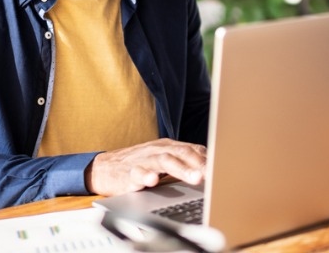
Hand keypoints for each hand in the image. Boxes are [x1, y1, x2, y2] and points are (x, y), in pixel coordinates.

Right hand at [85, 138, 205, 195]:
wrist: (105, 168)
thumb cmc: (140, 165)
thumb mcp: (163, 160)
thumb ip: (184, 162)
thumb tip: (210, 169)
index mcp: (168, 147)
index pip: (193, 150)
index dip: (208, 159)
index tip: (223, 169)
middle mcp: (157, 151)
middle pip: (182, 153)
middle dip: (199, 163)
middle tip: (213, 174)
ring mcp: (143, 161)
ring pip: (164, 161)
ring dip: (181, 169)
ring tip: (195, 178)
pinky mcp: (128, 173)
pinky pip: (137, 173)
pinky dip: (146, 176)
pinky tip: (153, 181)